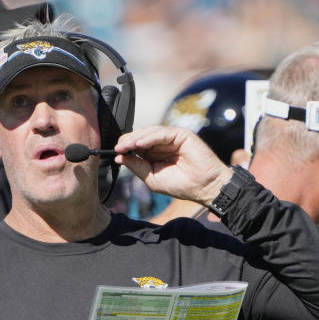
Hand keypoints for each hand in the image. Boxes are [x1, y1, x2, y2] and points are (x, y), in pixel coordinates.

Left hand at [114, 125, 233, 205]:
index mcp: (154, 154)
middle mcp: (162, 144)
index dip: (125, 147)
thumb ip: (136, 167)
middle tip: (117, 148)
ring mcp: (172, 138)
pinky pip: (162, 133)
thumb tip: (119, 157)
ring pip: (149, 132)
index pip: (136, 146)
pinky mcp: (181, 134)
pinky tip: (139, 144)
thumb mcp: (152, 178)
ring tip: (125, 146)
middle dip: (127, 141)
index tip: (115, 152)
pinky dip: (149, 137)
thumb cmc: (181, 185)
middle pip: (140, 136)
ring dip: (135, 138)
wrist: (203, 187)